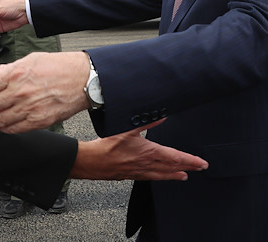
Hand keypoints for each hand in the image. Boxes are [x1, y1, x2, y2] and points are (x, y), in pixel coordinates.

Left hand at [0, 51, 90, 130]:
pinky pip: (15, 129)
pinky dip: (4, 128)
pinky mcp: (39, 121)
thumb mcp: (28, 60)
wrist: (83, 79)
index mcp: (15, 73)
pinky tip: (0, 126)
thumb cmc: (57, 66)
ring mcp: (29, 108)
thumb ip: (4, 68)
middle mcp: (19, 92)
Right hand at [70, 120, 207, 180]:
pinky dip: (159, 177)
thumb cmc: (107, 146)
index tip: (201, 163)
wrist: (92, 161)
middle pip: (172, 167)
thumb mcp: (128, 128)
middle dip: (188, 168)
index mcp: (149, 152)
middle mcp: (147, 164)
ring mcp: (139, 172)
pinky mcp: (131, 176)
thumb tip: (162, 116)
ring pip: (162, 175)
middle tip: (199, 169)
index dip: (190, 160)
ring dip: (174, 175)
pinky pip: (150, 178)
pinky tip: (158, 176)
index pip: (175, 157)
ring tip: (184, 177)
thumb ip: (147, 122)